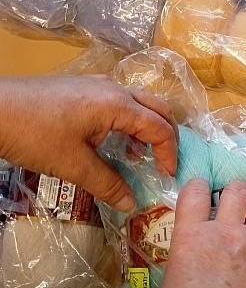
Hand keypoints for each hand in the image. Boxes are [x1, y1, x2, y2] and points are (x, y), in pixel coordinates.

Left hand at [0, 75, 177, 211]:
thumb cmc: (34, 134)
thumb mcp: (72, 165)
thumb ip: (107, 183)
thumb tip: (132, 203)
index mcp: (118, 104)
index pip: (159, 128)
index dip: (169, 153)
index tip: (168, 175)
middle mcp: (114, 88)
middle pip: (157, 107)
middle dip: (167, 134)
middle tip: (166, 160)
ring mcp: (96, 84)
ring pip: (138, 101)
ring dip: (146, 126)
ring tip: (141, 154)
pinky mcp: (81, 87)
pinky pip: (118, 101)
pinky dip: (128, 120)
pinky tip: (113, 140)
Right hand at [154, 180, 245, 287]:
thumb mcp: (169, 282)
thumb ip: (180, 260)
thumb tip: (183, 262)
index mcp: (192, 237)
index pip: (194, 194)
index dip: (198, 186)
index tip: (201, 187)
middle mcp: (226, 234)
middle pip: (236, 193)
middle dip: (238, 189)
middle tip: (239, 192)